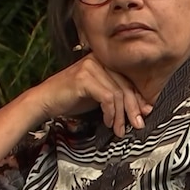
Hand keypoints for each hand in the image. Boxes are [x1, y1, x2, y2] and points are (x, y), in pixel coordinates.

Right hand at [30, 54, 152, 136]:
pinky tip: (108, 122)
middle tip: (138, 125)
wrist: (45, 101)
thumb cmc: (71, 98)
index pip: (128, 80)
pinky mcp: (84, 78)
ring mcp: (90, 67)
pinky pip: (107, 97)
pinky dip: (110, 112)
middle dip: (133, 108)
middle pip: (125, 86)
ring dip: (121, 115)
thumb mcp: (98, 96)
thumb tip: (141, 109)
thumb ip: (116, 97)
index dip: (138, 98)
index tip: (144, 114)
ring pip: (117, 93)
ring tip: (119, 129)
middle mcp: (98, 60)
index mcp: (104, 61)